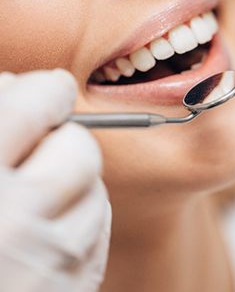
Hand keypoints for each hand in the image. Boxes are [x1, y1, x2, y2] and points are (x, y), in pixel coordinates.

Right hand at [0, 70, 110, 291]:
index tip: (50, 89)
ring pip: (96, 184)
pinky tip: (49, 224)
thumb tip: (21, 86)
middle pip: (81, 144)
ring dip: (73, 179)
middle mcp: (11, 223)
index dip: (47, 89)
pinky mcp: (75, 288)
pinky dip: (81, 215)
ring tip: (37, 192)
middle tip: (38, 146)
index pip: (37, 100)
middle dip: (63, 136)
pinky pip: (99, 225)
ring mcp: (51, 262)